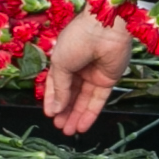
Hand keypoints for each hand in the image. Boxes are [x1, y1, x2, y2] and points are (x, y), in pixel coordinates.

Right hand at [40, 11, 131, 136]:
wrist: (105, 27)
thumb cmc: (77, 39)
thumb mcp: (60, 64)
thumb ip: (60, 89)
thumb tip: (55, 108)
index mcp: (64, 60)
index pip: (56, 85)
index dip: (52, 100)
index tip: (49, 114)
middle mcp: (78, 68)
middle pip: (71, 95)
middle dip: (64, 111)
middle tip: (59, 127)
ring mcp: (94, 74)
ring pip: (84, 100)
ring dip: (76, 116)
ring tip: (68, 131)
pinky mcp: (108, 80)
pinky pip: (98, 100)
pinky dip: (90, 113)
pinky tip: (82, 126)